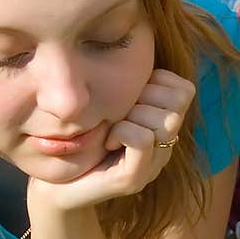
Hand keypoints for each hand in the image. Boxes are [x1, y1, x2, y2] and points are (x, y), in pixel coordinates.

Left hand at [28, 69, 194, 211]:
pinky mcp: (134, 180)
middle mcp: (165, 148)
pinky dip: (123, 132)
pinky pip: (141, 139)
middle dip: (144, 98)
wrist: (55, 186)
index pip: (184, 89)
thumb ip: (129, 86)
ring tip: (112, 130)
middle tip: (119, 112)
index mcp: (163, 127)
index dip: (157, 82)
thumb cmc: (81, 138)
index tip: (129, 95)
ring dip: (131, 116)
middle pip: (178, 103)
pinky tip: (108, 140)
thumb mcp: (109, 105)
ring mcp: (153, 166)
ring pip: (164, 121)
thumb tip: (138, 52)